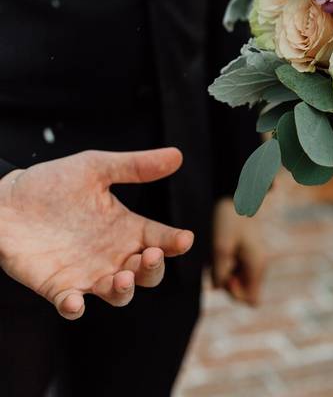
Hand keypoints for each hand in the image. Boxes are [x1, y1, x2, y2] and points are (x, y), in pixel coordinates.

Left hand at [0, 149, 193, 319]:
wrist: (3, 200)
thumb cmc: (52, 182)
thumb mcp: (95, 167)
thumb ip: (135, 166)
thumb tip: (178, 155)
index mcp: (127, 228)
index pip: (162, 240)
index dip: (176, 243)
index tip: (183, 239)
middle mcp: (113, 255)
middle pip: (147, 274)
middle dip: (154, 270)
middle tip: (149, 256)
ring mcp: (87, 273)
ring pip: (117, 294)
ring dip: (124, 291)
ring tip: (122, 278)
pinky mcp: (56, 286)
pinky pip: (70, 305)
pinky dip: (74, 308)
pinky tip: (74, 301)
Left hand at [211, 198, 265, 305]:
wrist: (237, 193)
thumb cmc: (230, 218)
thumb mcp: (221, 246)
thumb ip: (220, 272)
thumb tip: (218, 288)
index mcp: (257, 265)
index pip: (251, 300)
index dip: (235, 295)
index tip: (226, 277)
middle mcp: (259, 265)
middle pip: (244, 291)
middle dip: (228, 283)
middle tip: (220, 262)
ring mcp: (255, 259)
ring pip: (239, 280)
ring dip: (226, 273)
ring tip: (220, 252)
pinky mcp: (248, 253)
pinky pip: (237, 269)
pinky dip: (228, 265)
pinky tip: (223, 249)